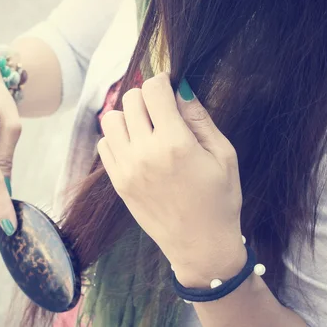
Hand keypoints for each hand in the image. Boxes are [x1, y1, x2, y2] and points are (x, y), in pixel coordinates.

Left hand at [97, 73, 245, 286]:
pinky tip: (138, 148)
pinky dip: (118, 139)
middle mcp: (144, 153)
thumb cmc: (220, 200)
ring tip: (148, 129)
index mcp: (175, 144)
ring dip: (129, 116)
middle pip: (131, 99)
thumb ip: (199, 118)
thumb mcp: (223, 155)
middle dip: (148, 97)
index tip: (171, 86)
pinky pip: (104, 145)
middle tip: (163, 110)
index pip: (154, 90)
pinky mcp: (118, 183)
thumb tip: (180, 88)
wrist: (200, 246)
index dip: (164, 81)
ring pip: (112, 119)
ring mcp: (126, 169)